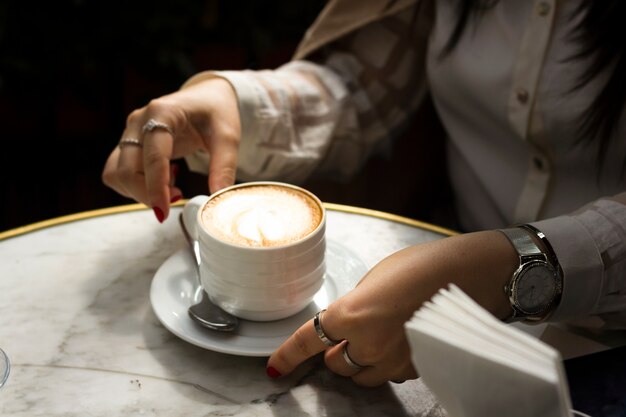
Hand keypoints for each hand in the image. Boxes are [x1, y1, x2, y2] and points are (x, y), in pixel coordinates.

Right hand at [102, 77, 239, 221]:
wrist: (206, 96)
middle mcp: (138, 121)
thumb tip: (217, 197)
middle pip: (126, 169)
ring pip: (116, 173)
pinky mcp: (129, 144)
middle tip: (178, 198)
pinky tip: (164, 180)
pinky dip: (136, 185)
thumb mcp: (228, 136)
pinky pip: (118, 173)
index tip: (164, 211)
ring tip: (173, 187)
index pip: (152, 157)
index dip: (156, 188)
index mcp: (162, 113)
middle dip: (147, 194)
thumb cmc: (216, 112)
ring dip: (139, 191)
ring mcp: (130, 132)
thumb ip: (224, 166)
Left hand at [266, 231, 515, 385]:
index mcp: (353, 314)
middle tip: (349, 334)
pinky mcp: (419, 368)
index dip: (289, 356)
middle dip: (336, 351)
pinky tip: (402, 342)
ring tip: (378, 338)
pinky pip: (392, 375)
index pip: (308, 342)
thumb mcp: (377, 277)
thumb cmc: (424, 266)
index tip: (276, 367)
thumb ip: (355, 305)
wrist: (471, 274)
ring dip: (361, 362)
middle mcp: (370, 344)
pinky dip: (389, 364)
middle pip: (336, 364)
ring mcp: (396, 361)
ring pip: (363, 377)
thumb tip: (347, 321)